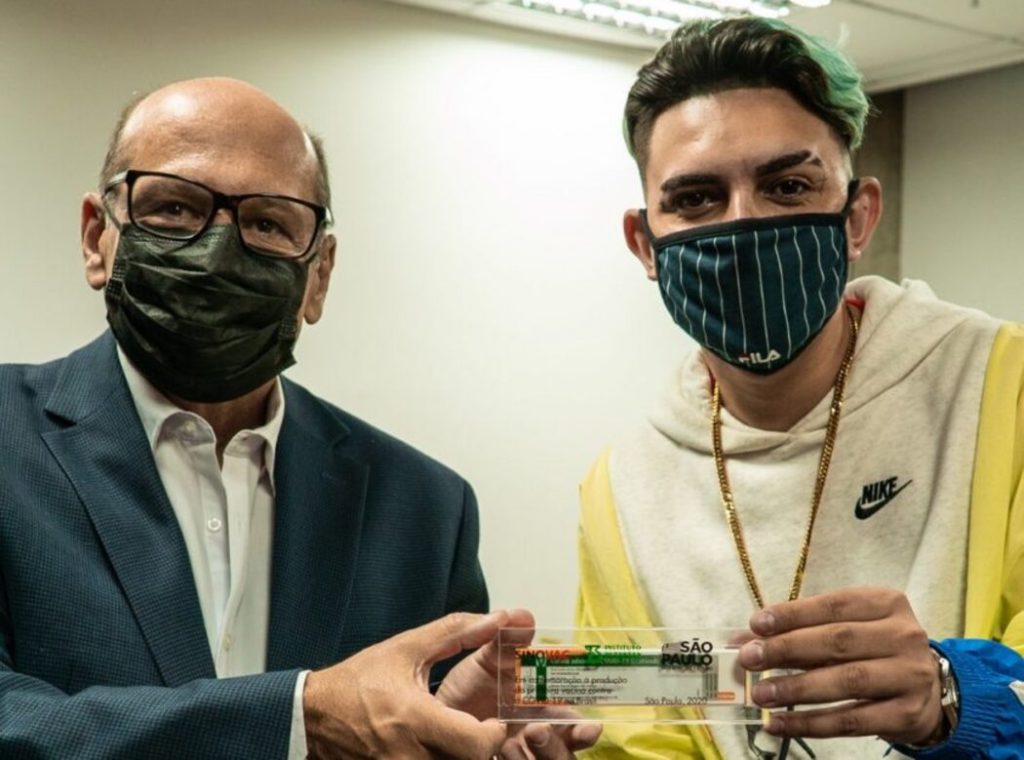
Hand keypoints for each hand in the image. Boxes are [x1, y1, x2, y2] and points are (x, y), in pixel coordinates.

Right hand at [303, 611, 508, 759]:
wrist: (313, 714)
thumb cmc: (358, 681)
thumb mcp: (406, 648)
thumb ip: (455, 632)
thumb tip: (495, 619)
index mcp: (415, 718)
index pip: (477, 743)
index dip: (494, 733)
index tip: (492, 720)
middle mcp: (407, 754)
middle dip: (481, 749)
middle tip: (478, 732)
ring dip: (459, 756)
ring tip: (456, 739)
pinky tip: (436, 748)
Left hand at [437, 608, 601, 757]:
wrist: (430, 715)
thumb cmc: (467, 690)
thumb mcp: (487, 661)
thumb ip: (507, 640)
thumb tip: (524, 616)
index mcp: (541, 713)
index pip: (574, 726)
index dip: (585, 730)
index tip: (591, 726)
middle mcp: (535, 740)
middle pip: (564, 756)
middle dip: (556, 748)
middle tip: (536, 730)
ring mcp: (519, 756)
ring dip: (534, 758)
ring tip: (508, 744)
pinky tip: (493, 753)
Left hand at [738, 587, 943, 745]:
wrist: (928, 688)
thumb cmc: (874, 649)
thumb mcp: (845, 629)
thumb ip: (798, 630)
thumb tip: (741, 639)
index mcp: (887, 602)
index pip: (833, 605)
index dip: (793, 614)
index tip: (756, 625)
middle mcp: (904, 635)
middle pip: (838, 641)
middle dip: (787, 649)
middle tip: (749, 659)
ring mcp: (910, 676)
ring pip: (847, 681)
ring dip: (796, 688)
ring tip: (760, 693)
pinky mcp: (907, 714)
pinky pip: (852, 721)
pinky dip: (811, 724)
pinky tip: (778, 724)